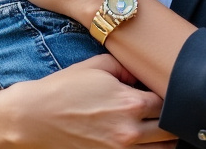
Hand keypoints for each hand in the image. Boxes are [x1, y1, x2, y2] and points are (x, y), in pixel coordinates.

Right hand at [0, 55, 176, 147]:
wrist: (34, 117)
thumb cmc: (64, 88)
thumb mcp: (98, 65)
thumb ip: (127, 67)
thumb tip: (143, 73)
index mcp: (132, 104)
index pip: (170, 103)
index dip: (170, 96)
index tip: (165, 92)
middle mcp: (131, 133)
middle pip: (171, 133)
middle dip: (171, 121)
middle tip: (163, 112)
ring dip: (162, 141)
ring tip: (154, 129)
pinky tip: (140, 142)